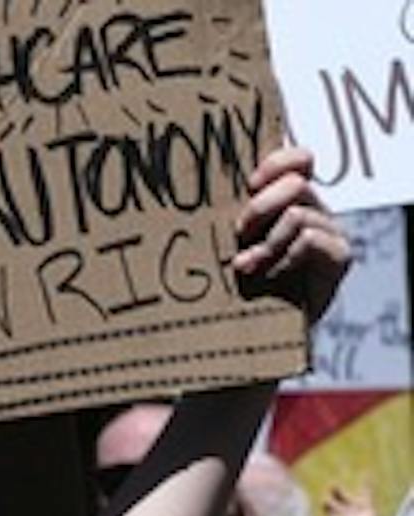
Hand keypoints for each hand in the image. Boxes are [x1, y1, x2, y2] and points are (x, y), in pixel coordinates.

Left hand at [231, 145, 349, 323]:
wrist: (249, 338)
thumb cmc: (228, 289)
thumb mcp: (222, 246)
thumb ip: (223, 218)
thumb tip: (194, 190)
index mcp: (284, 201)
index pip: (296, 161)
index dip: (277, 162)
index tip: (250, 183)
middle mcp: (310, 210)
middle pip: (295, 182)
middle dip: (260, 207)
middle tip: (239, 233)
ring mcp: (328, 232)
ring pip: (298, 213)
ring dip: (266, 241)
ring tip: (244, 266)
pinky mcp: (338, 257)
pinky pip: (312, 240)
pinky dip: (283, 258)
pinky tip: (266, 278)